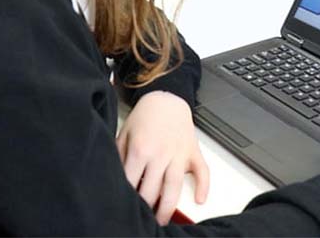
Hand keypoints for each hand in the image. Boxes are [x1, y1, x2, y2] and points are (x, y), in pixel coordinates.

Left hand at [116, 91, 209, 224]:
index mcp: (141, 149)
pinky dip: (203, 186)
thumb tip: (116, 178)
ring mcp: (179, 153)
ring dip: (168, 207)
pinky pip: (202, 171)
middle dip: (146, 208)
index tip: (124, 207)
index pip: (132, 182)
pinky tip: (199, 200)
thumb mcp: (124, 135)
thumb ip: (119, 157)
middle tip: (142, 219)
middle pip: (152, 190)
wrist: (166, 99)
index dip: (127, 197)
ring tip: (162, 221)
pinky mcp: (193, 152)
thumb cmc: (144, 117)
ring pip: (174, 186)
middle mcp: (161, 153)